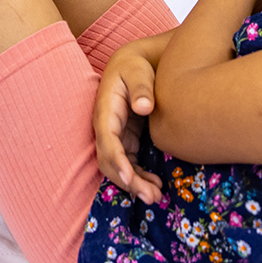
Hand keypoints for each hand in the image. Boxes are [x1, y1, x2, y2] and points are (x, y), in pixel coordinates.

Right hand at [92, 42, 163, 203]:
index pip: (107, 139)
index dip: (117, 160)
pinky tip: (155, 186)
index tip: (129, 177)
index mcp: (106, 110)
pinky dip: (139, 178)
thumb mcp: (137, 71)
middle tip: (151, 196)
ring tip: (156, 197)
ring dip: (134, 184)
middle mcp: (105, 127)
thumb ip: (141, 87)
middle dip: (128, 181)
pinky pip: (128, 165)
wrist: (133, 65)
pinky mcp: (125, 141)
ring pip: (117, 167)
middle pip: (110, 160)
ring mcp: (114, 136)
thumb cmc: (135, 66)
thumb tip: (144, 107)